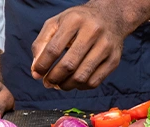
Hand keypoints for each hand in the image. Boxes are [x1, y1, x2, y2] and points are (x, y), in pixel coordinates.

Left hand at [30, 0, 149, 90]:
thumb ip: (41, 44)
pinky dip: (80, 87)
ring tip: (59, 83)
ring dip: (66, 85)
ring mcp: (106, 46)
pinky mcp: (114, 59)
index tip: (37, 73)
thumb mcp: (56, 23)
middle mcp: (93, 31)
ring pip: (81, 77)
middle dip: (53, 78)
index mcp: (74, 20)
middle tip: (47, 82)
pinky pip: (94, 82)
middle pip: (68, 65)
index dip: (42, 65)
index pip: (53, 49)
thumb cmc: (77, 22)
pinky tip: (75, 81)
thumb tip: (35, 70)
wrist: (110, 16)